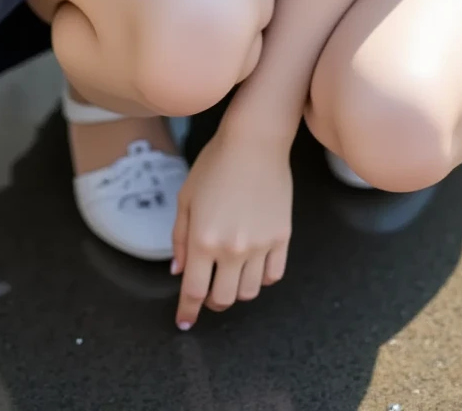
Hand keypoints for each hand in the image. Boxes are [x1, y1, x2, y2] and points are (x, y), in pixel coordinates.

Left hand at [171, 122, 292, 329]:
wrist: (254, 141)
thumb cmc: (215, 164)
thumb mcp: (186, 198)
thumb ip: (180, 238)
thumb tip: (178, 270)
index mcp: (204, 240)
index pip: (194, 291)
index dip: (188, 311)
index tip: (185, 321)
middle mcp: (233, 248)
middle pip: (224, 299)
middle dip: (212, 302)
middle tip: (209, 292)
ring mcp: (261, 244)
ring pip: (250, 292)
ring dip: (238, 290)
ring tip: (231, 275)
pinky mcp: (282, 237)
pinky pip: (274, 275)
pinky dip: (263, 278)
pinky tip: (254, 265)